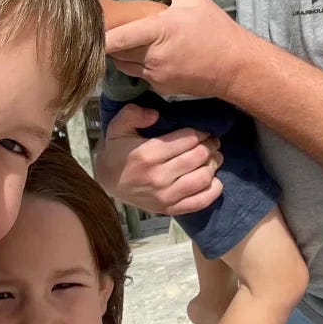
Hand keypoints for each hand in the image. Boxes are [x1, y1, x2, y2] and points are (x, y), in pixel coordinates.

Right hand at [94, 103, 222, 215]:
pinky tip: (214, 179)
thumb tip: (156, 114)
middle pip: (198, 157)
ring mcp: (165, 196)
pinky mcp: (169, 210)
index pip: (187, 140)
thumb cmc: (117, 151)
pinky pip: (200, 202)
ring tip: (214, 157)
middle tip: (212, 141)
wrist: (108, 181)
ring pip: (202, 178)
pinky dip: (213, 190)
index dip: (200, 133)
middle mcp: (158, 176)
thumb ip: (133, 113)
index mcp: (148, 154)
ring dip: (214, 165)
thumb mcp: (117, 126)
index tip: (204, 131)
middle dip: (210, 146)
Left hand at [105, 0, 246, 99]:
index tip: (86, 25)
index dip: (98, 35)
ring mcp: (155, 74)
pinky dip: (134, 64)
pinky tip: (142, 52)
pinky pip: (137, 74)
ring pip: (122, 64)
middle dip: (107, 39)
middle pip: (113, 51)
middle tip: (101, 25)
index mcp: (158, 31)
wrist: (235, 67)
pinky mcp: (158, 87)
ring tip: (122, 37)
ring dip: (119, 52)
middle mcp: (152, 56)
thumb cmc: (214, 28)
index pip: (117, 38)